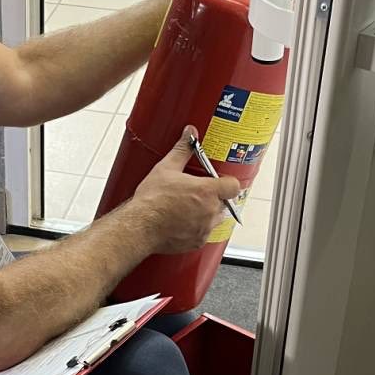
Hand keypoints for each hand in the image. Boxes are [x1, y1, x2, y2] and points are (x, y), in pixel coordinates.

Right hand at [133, 127, 241, 253]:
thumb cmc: (152, 200)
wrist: (140, 226)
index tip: (218, 182)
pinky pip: (204, 234)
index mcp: (207, 191)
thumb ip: (182, 149)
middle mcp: (210, 210)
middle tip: (196, 195)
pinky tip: (182, 222)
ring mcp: (205, 228)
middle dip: (214, 199)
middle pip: (224, 203)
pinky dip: (197, 229)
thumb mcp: (166, 168)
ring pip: (215, 219)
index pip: (233, 186)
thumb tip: (190, 133)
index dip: (227, 183)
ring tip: (187, 209)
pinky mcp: (197, 242)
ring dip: (206, 214)